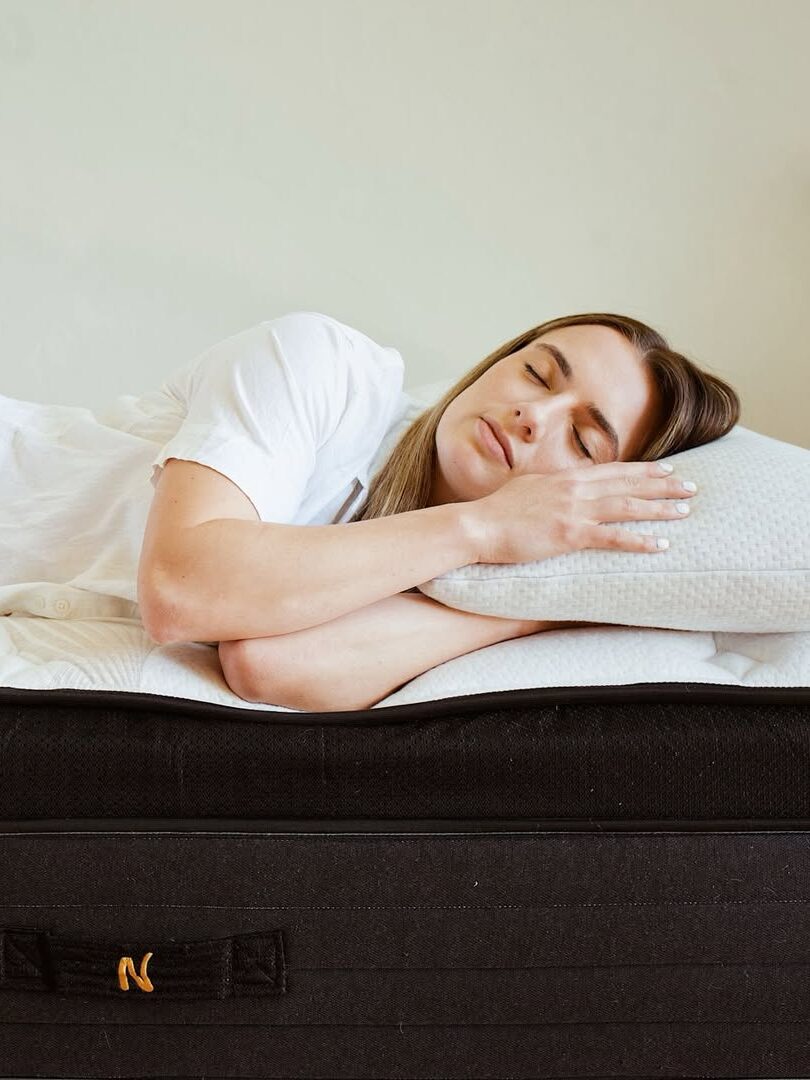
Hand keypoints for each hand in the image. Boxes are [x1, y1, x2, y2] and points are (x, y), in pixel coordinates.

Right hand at [463, 460, 696, 564]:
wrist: (476, 526)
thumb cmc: (496, 513)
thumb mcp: (528, 489)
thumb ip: (552, 489)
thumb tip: (564, 491)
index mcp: (565, 478)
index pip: (613, 470)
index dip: (643, 471)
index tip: (668, 471)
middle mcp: (574, 489)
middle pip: (627, 483)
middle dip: (663, 485)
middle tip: (691, 487)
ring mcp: (573, 510)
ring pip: (627, 506)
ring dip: (659, 508)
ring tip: (684, 511)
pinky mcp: (569, 534)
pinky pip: (613, 537)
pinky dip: (640, 540)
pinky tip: (660, 545)